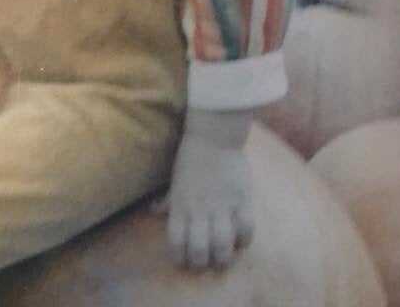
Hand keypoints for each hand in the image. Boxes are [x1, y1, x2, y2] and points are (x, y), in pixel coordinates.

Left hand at [154, 108, 254, 271]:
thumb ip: (168, 198)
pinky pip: (246, 230)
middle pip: (200, 250)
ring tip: (223, 257)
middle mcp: (200, 211)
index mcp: (181, 206)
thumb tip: (154, 211)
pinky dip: (243, 240)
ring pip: (222, 245)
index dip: (179, 257)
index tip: (183, 261)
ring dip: (222, 257)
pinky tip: (240, 239)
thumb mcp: (175, 179)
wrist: (214, 136)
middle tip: (206, 262)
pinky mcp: (242, 201)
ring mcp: (222, 207)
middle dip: (202, 262)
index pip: (176, 242)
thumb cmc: (191, 156)